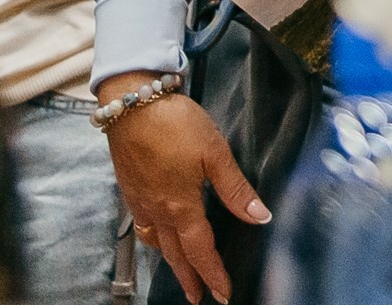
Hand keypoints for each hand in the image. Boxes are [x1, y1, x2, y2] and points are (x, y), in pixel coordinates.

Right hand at [98, 79, 267, 302]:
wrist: (132, 105)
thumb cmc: (175, 125)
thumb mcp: (215, 153)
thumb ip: (236, 189)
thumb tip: (260, 217)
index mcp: (181, 206)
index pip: (201, 250)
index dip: (214, 274)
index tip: (223, 294)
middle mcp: (158, 211)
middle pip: (176, 255)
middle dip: (190, 278)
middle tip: (199, 298)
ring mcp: (141, 202)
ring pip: (157, 243)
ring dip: (171, 262)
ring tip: (181, 274)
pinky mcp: (130, 190)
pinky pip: (143, 226)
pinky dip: (153, 240)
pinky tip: (157, 236)